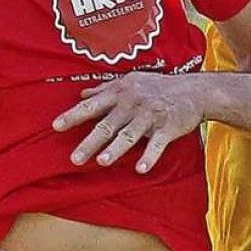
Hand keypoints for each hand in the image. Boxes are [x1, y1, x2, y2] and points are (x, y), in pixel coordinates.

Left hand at [52, 72, 206, 172]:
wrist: (193, 90)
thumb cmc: (158, 87)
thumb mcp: (130, 81)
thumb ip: (105, 89)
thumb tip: (82, 94)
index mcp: (120, 93)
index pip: (92, 105)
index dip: (73, 115)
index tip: (56, 126)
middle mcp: (132, 104)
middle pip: (107, 125)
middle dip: (90, 142)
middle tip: (74, 158)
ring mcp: (150, 116)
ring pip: (129, 134)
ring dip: (116, 149)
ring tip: (102, 161)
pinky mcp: (167, 128)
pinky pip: (157, 144)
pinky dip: (149, 156)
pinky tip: (141, 168)